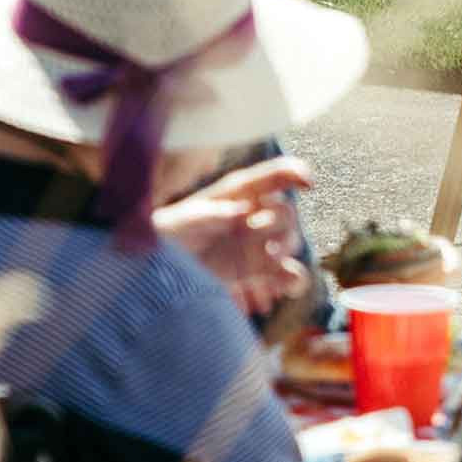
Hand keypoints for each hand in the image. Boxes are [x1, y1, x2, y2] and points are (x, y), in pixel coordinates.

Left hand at [156, 155, 311, 317]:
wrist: (152, 277)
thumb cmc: (162, 240)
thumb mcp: (180, 222)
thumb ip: (210, 214)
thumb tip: (242, 212)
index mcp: (238, 194)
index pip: (275, 176)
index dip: (295, 173)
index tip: (308, 182)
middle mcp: (253, 216)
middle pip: (287, 213)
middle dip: (282, 225)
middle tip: (263, 243)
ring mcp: (258, 245)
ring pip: (292, 241)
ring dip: (286, 249)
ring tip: (269, 262)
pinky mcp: (259, 273)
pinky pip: (290, 275)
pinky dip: (289, 282)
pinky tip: (275, 288)